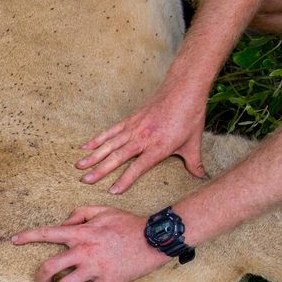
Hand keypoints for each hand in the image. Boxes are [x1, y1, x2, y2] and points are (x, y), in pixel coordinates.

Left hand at [11, 206, 168, 281]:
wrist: (154, 239)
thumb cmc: (128, 223)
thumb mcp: (103, 210)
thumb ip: (80, 214)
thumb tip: (65, 222)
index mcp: (81, 233)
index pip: (47, 234)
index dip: (28, 237)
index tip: (14, 240)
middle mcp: (83, 252)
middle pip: (50, 267)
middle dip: (40, 275)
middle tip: (39, 279)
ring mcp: (95, 268)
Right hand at [76, 79, 207, 193]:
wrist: (183, 91)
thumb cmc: (189, 117)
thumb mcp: (194, 143)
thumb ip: (195, 163)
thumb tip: (202, 177)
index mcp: (157, 148)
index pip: (138, 167)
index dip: (125, 180)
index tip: (112, 190)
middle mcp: (142, 139)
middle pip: (117, 157)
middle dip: (100, 170)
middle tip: (85, 180)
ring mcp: (133, 128)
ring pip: (109, 145)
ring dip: (93, 156)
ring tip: (79, 166)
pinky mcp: (129, 120)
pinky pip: (110, 132)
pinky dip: (97, 140)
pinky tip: (85, 147)